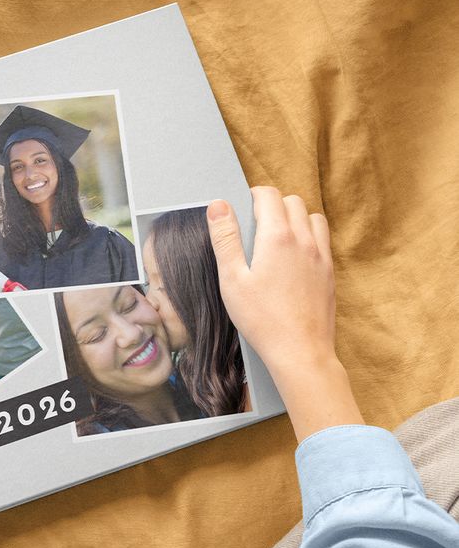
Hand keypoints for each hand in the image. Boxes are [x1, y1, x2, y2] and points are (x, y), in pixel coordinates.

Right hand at [206, 187, 362, 440]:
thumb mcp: (231, 279)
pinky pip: (322, 239)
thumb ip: (225, 238)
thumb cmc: (261, 319)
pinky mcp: (329, 272)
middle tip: (254, 225)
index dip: (253, 196)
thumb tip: (218, 205)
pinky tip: (292, 258)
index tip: (241, 210)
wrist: (300, 352)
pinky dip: (308, 236)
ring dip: (294, 218)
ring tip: (274, 239)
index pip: (269, 195)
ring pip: (312, 217)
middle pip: (292, 201)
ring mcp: (321, 256)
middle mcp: (304, 240)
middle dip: (273, 205)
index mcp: (277, 237)